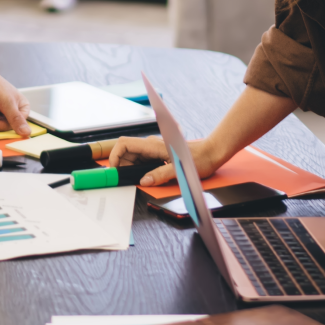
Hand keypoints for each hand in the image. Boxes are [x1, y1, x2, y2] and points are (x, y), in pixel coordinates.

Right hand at [105, 134, 227, 186]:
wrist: (210, 153)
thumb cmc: (198, 159)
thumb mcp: (179, 170)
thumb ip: (160, 175)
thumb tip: (144, 180)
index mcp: (152, 145)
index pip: (124, 143)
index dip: (115, 155)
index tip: (114, 169)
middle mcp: (150, 145)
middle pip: (126, 152)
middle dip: (122, 165)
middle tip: (126, 179)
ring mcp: (153, 149)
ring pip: (133, 156)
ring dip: (130, 168)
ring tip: (136, 179)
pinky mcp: (157, 154)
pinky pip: (142, 160)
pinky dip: (138, 169)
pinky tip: (146, 177)